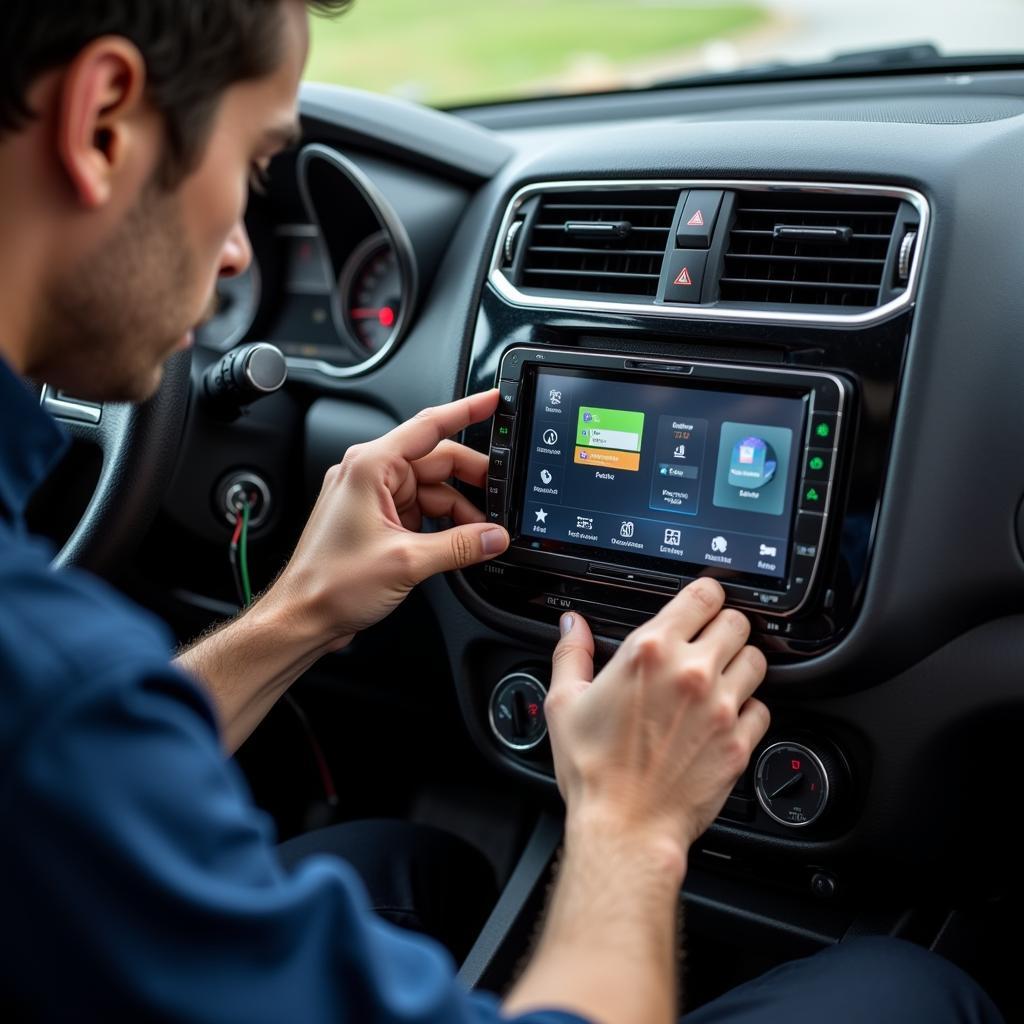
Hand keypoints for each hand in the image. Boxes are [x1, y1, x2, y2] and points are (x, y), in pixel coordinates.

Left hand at [268, 390, 508, 648]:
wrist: (303, 615)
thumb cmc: (329, 583)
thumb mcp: (407, 562)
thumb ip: (459, 546)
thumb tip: (493, 537)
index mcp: (370, 467)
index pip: (429, 427)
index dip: (466, 411)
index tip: (493, 401)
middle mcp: (369, 475)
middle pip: (436, 462)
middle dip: (471, 481)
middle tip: (502, 499)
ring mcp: (372, 497)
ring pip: (431, 490)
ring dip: (458, 511)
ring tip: (481, 537)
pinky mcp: (375, 519)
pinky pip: (419, 510)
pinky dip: (442, 524)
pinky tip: (459, 543)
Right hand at [546, 578, 769, 868]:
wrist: (625, 826)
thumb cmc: (593, 770)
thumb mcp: (565, 702)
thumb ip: (571, 654)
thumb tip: (572, 625)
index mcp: (649, 652)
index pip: (703, 594)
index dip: (706, 593)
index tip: (702, 602)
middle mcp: (692, 672)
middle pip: (737, 622)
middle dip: (724, 626)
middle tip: (710, 641)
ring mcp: (721, 707)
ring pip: (757, 660)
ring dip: (740, 663)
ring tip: (721, 677)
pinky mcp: (739, 741)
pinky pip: (762, 708)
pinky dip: (748, 709)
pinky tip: (725, 717)